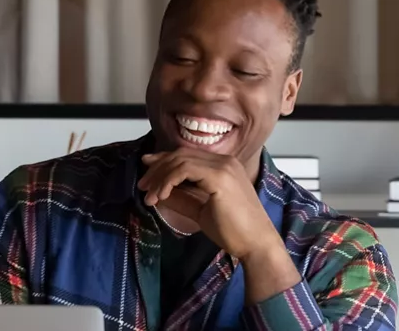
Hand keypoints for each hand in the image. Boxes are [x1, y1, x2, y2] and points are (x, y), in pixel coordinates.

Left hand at [136, 149, 279, 261]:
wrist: (256, 244)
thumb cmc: (234, 231)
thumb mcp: (200, 210)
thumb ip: (182, 198)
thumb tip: (159, 192)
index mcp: (223, 166)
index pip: (187, 155)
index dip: (163, 161)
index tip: (146, 172)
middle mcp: (224, 161)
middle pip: (181, 155)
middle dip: (157, 168)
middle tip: (142, 185)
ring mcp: (223, 167)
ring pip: (180, 161)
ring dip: (159, 177)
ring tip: (148, 196)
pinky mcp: (219, 177)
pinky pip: (184, 170)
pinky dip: (168, 181)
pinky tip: (160, 196)